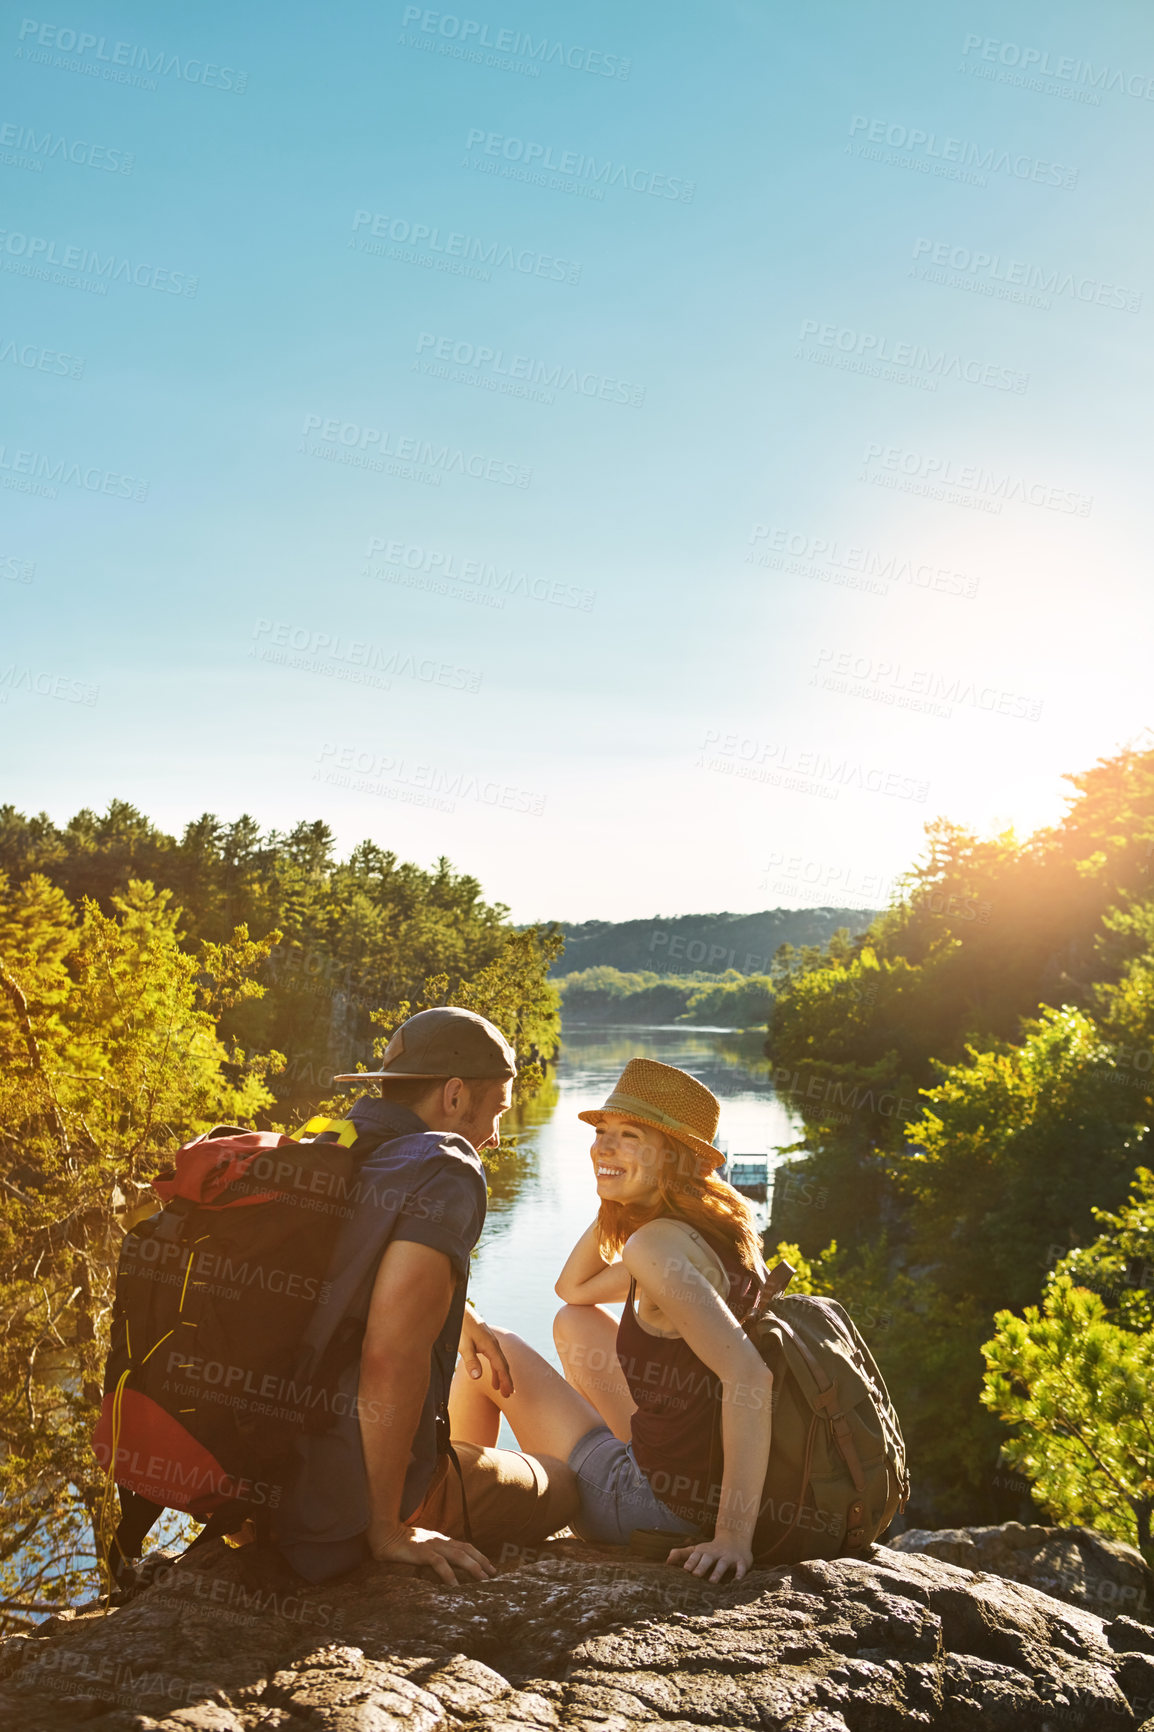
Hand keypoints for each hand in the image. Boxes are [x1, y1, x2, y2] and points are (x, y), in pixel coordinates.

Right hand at [369, 1523, 495, 1585]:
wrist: (383, 1534)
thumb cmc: (400, 1543)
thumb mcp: (420, 1548)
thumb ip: (431, 1555)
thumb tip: (441, 1568)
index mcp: (440, 1540)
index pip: (464, 1546)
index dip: (479, 1555)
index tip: (490, 1567)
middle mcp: (439, 1541)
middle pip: (466, 1549)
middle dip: (482, 1560)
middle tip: (493, 1574)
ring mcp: (432, 1545)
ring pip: (458, 1555)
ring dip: (473, 1567)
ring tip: (483, 1579)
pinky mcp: (422, 1553)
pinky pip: (440, 1564)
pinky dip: (449, 1575)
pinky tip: (455, 1587)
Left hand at [458, 1308, 513, 1395]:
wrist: (460, 1309)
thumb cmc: (461, 1327)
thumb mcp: (464, 1345)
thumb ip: (471, 1361)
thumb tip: (477, 1377)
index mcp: (491, 1346)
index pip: (501, 1367)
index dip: (505, 1380)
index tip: (509, 1393)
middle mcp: (493, 1344)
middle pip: (503, 1364)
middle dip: (506, 1379)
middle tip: (508, 1394)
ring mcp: (490, 1341)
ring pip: (499, 1360)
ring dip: (500, 1374)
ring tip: (499, 1388)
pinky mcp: (485, 1340)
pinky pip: (493, 1356)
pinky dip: (494, 1367)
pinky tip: (491, 1373)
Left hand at [666, 1535, 752, 1582]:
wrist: (735, 1538)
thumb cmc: (711, 1550)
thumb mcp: (697, 1550)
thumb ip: (682, 1555)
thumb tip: (666, 1562)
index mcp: (703, 1551)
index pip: (695, 1556)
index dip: (690, 1562)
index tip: (685, 1570)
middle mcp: (715, 1553)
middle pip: (708, 1558)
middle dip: (702, 1566)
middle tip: (696, 1575)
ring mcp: (728, 1557)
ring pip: (723, 1563)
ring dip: (718, 1571)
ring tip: (712, 1581)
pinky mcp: (741, 1561)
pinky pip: (741, 1567)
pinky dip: (740, 1573)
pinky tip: (737, 1581)